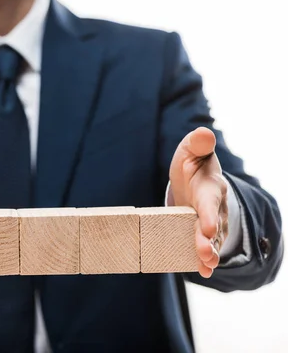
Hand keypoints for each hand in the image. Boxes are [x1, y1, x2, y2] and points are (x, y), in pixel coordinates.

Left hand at [169, 127, 227, 277]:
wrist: (194, 178)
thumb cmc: (192, 163)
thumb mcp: (191, 150)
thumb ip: (197, 143)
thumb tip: (204, 134)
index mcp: (210, 187)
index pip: (210, 202)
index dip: (209, 215)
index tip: (208, 228)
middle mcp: (214, 207)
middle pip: (212, 226)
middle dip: (208, 240)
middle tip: (205, 254)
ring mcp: (211, 221)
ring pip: (211, 240)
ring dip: (208, 253)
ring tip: (205, 266)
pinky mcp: (203, 231)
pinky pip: (205, 246)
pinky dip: (204, 259)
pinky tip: (203, 271)